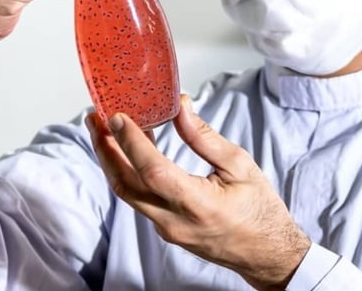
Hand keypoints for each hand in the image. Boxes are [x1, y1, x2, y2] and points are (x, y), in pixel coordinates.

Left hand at [89, 96, 310, 289]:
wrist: (266, 253)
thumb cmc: (260, 210)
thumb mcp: (240, 166)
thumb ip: (205, 138)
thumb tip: (180, 107)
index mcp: (198, 205)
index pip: (153, 171)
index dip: (131, 143)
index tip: (117, 117)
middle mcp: (175, 222)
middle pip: (125, 185)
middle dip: (105, 149)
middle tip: (95, 118)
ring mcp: (167, 229)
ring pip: (128, 193)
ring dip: (112, 161)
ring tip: (104, 130)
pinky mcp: (166, 229)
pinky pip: (139, 198)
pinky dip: (129, 172)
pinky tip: (131, 150)